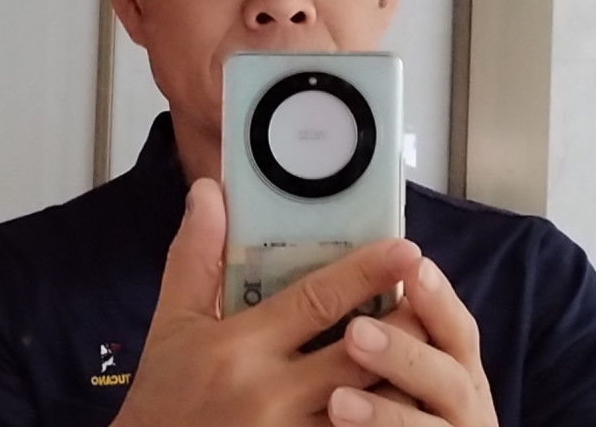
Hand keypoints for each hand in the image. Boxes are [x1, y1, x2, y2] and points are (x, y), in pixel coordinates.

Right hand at [111, 177, 422, 426]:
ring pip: (369, 405)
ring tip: (430, 345)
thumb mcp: (172, 323)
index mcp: (241, 348)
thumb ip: (194, 255)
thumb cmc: (164, 397)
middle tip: (431, 293)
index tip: (404, 249)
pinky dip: (381, 419)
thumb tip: (209, 191)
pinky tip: (397, 401)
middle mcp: (272, 396)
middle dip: (403, 323)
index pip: (316, 301)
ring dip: (402, 374)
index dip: (365, 273)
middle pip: (359, 354)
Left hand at [328, 257, 498, 426]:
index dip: (439, 299)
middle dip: (404, 354)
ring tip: (338, 402)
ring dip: (385, 415)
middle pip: (450, 380)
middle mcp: (467, 408)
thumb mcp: (416, 364)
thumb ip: (404, 330)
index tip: (415, 265)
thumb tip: (374, 266)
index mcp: (460, 369)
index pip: (458, 330)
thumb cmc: (406, 397)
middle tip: (356, 333)